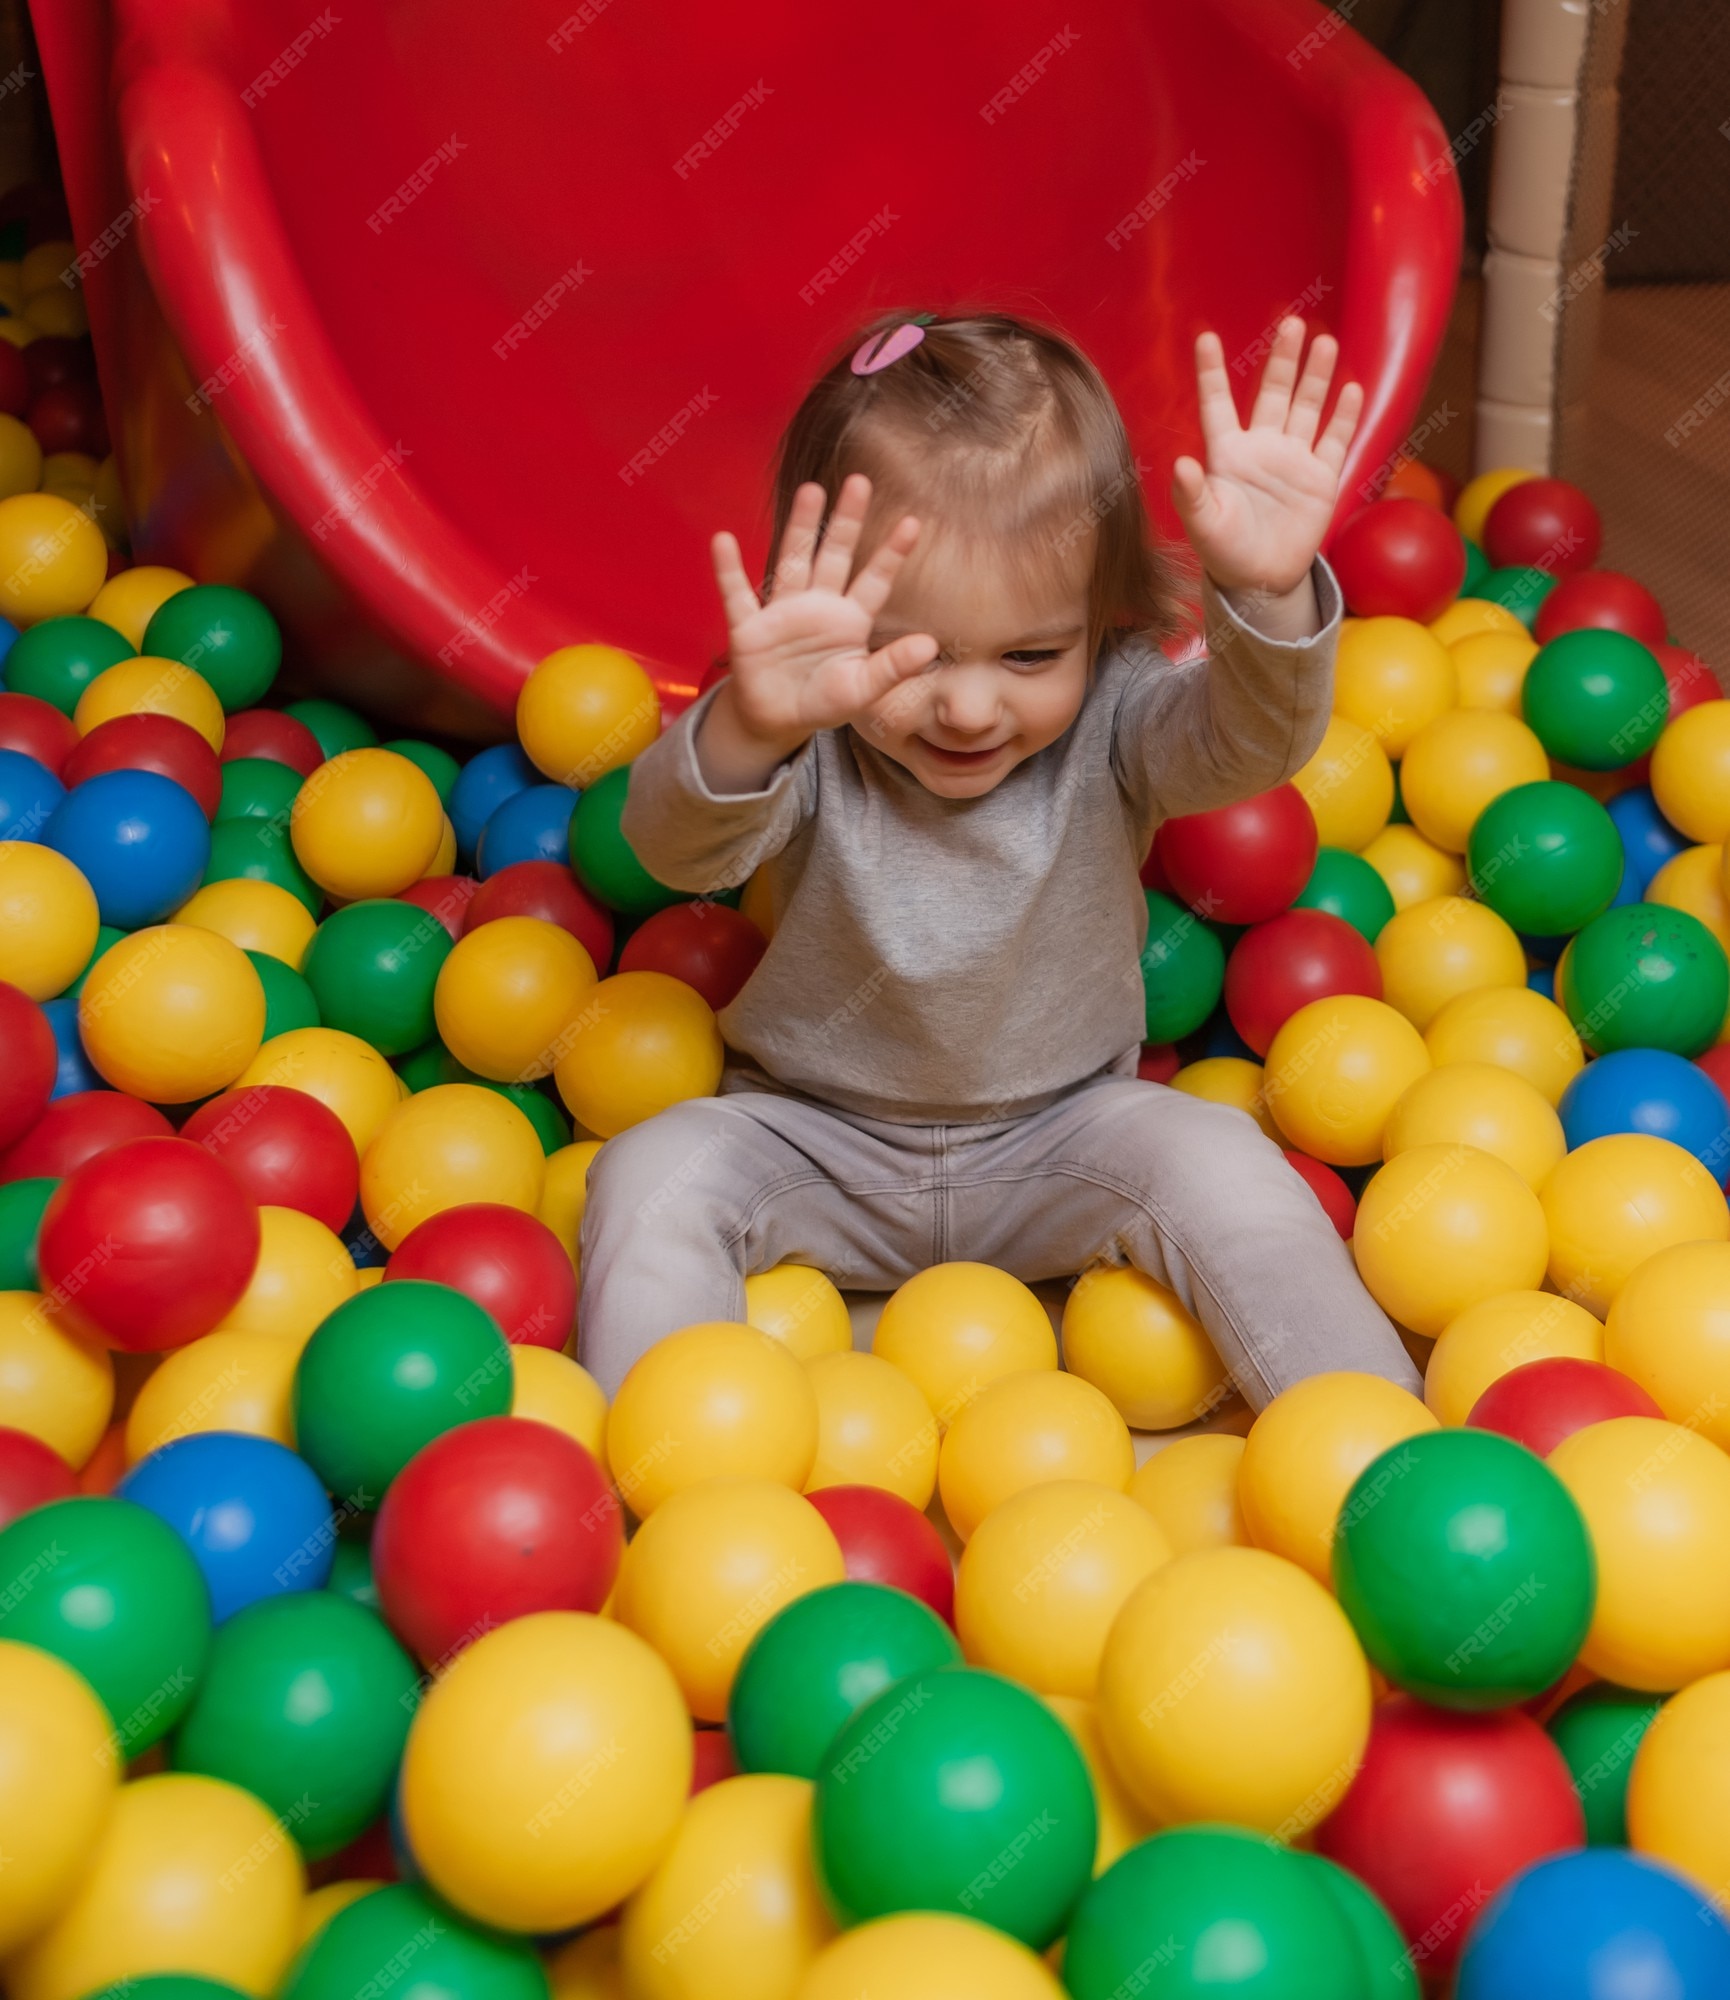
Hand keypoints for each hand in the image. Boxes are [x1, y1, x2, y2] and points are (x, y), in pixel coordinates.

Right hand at [709, 473, 939, 751]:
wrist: (777, 721)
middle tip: (860, 481)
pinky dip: (729, 570)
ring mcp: (782, 612)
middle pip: (835, 555)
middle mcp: (818, 605)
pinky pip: (736, 595)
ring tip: (810, 490)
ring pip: (793, 561)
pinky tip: (723, 542)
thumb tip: (930, 645)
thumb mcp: (862, 689)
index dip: (892, 553)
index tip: (914, 522)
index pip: (875, 580)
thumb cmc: (823, 701)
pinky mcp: (749, 628)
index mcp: (850, 619)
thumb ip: (892, 667)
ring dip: (801, 527)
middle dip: (846, 521)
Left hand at [1171, 319, 1362, 599]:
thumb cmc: (1225, 552)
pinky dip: (1343, 415)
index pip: (1217, 404)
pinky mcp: (1320, 477)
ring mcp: (1293, 459)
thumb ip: (1192, 495)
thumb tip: (1180, 464)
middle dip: (1282, 360)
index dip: (1211, 372)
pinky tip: (1351, 388)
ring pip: (1306, 407)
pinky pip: (1334, 439)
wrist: (1262, 581)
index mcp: (1226, 454)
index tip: (1205, 337)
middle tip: (1291, 323)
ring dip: (1315, 376)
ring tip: (1324, 343)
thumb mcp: (1204, 524)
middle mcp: (1261, 448)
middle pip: (1272, 393)